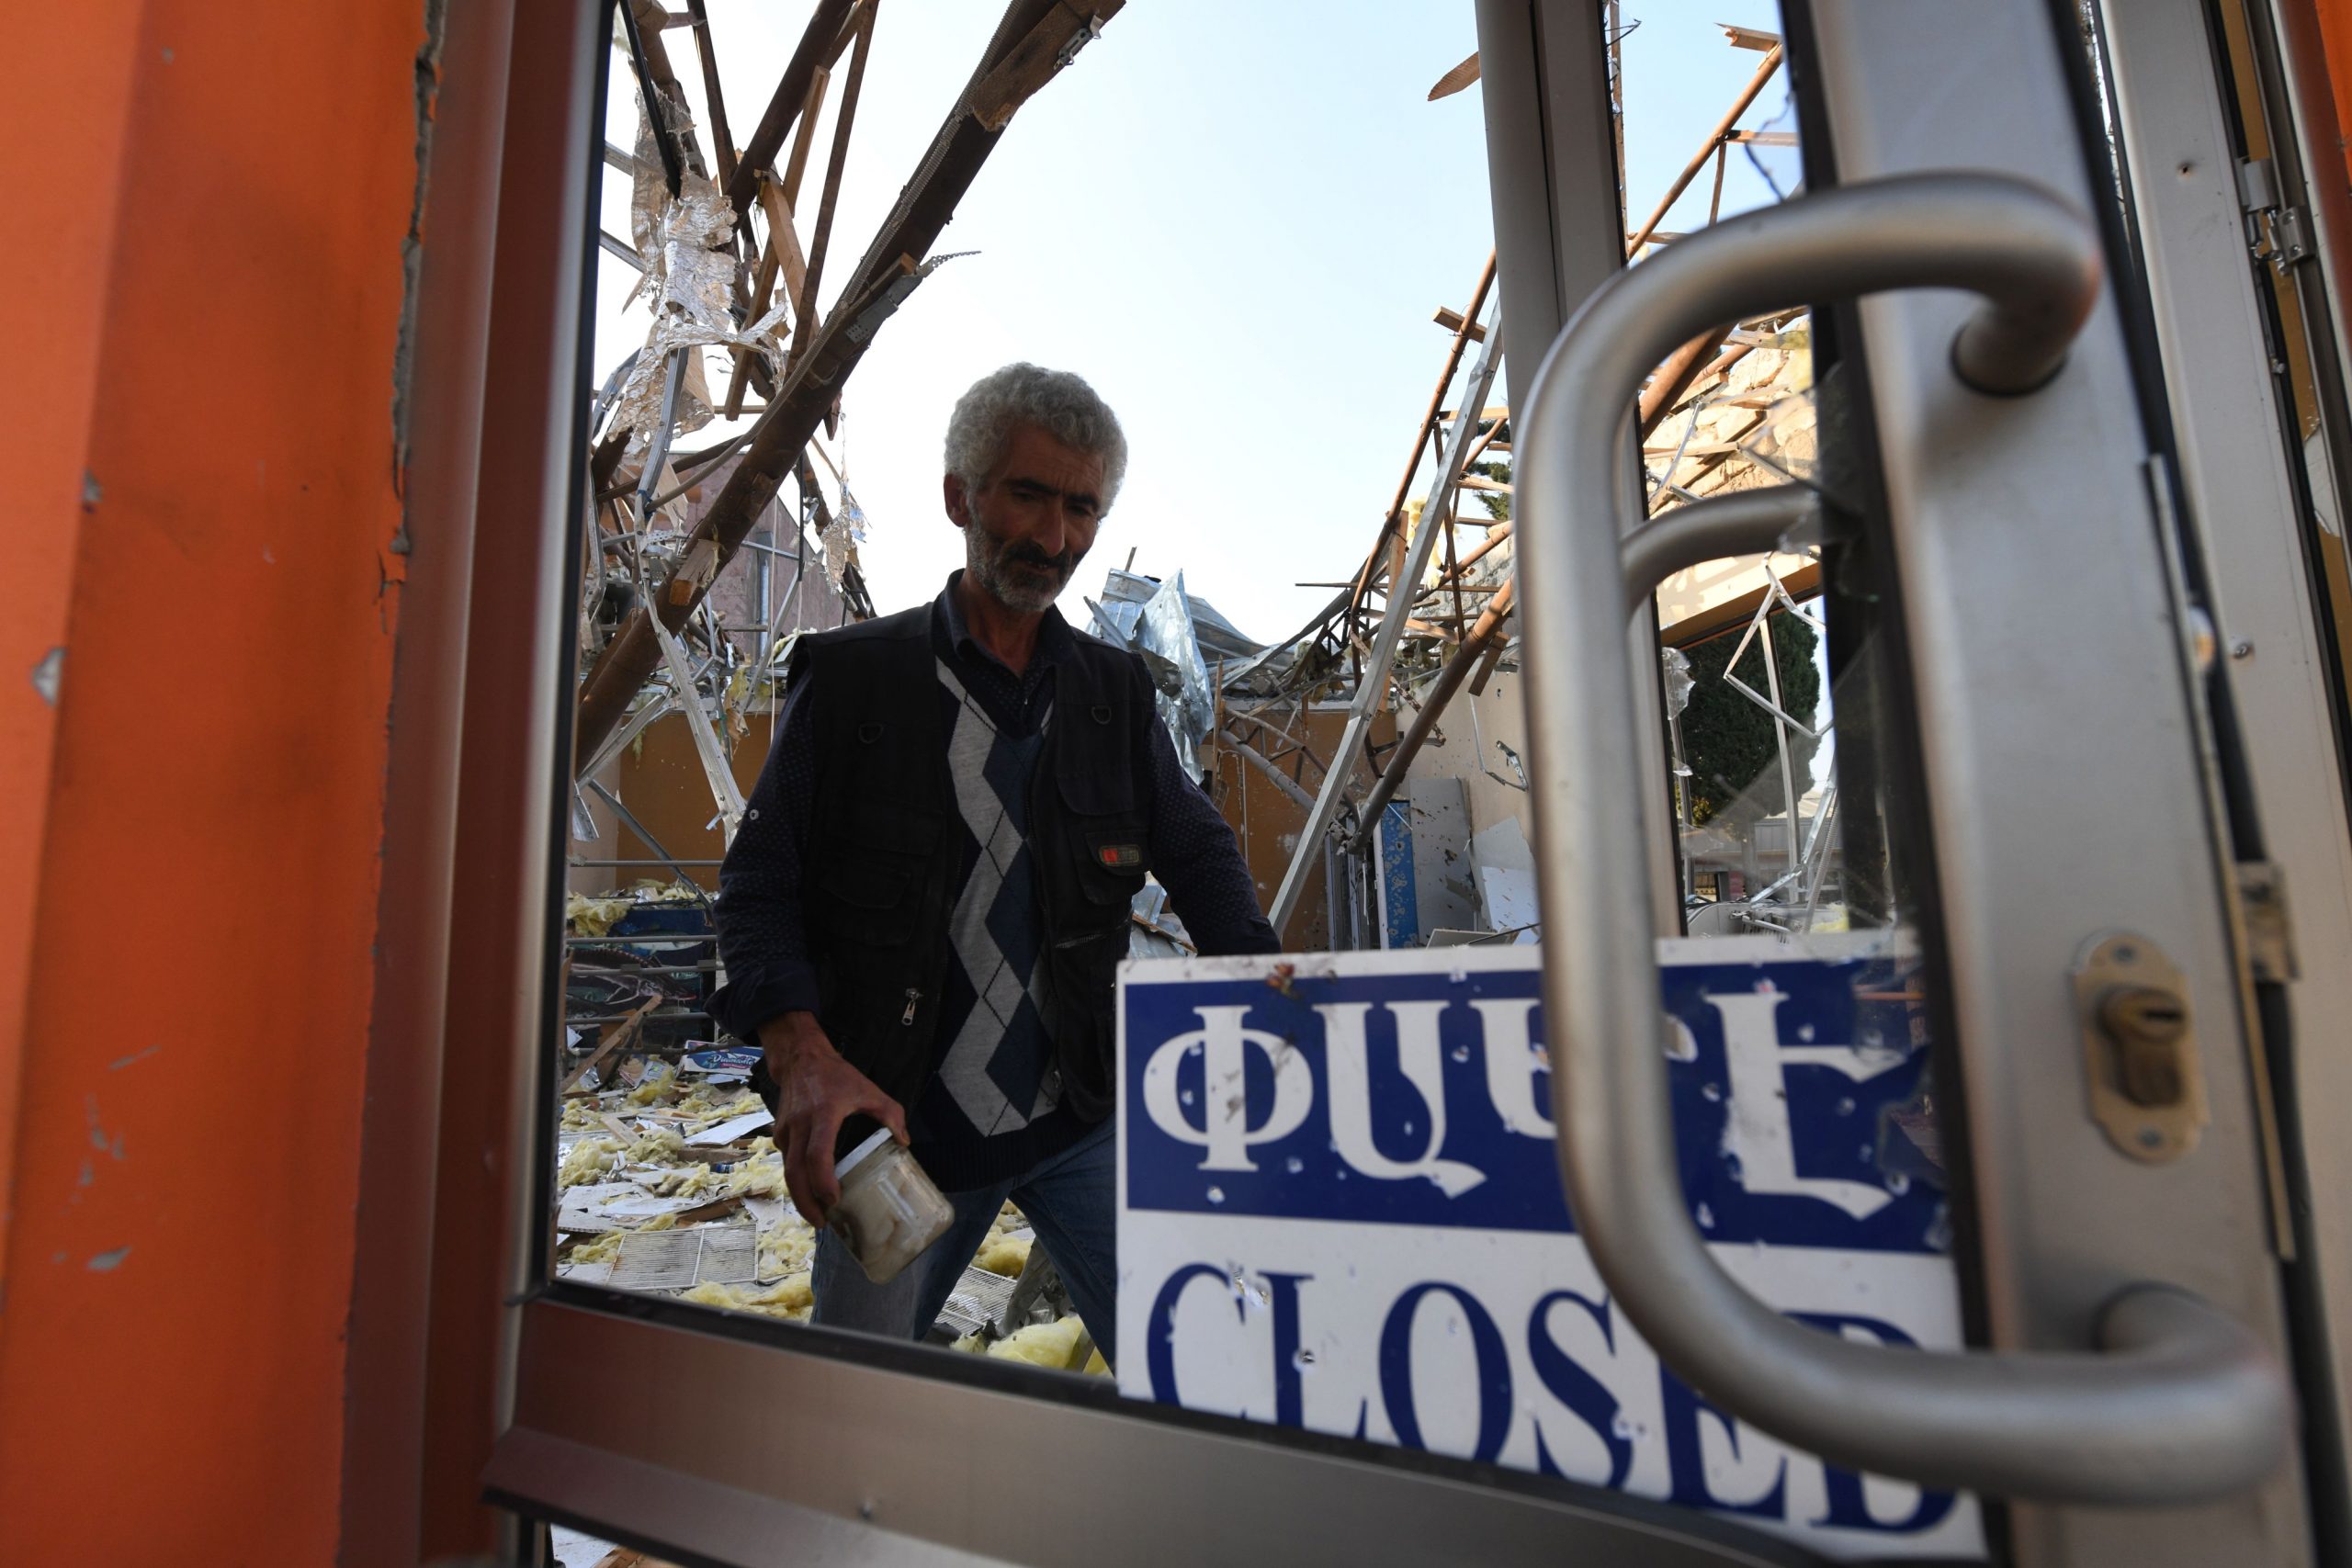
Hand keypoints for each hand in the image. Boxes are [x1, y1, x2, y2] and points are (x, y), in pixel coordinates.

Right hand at [758, 1011, 908, 1226]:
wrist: (800, 1058)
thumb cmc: (836, 1075)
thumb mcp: (868, 1089)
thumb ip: (890, 1114)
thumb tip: (905, 1141)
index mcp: (822, 1115)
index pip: (817, 1155)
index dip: (823, 1181)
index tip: (834, 1200)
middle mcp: (799, 1125)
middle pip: (795, 1172)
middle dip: (806, 1202)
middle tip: (822, 1223)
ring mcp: (785, 1130)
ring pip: (788, 1171)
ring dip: (800, 1196)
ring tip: (817, 1214)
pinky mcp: (780, 1133)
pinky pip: (787, 1161)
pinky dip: (797, 1180)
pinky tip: (811, 1191)